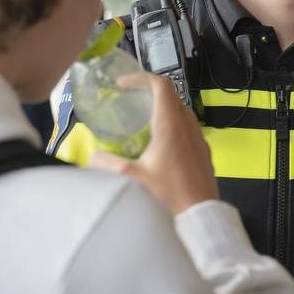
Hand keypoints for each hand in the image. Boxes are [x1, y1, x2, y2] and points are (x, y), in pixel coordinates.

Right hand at [88, 73, 217, 214]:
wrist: (199, 214)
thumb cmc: (168, 194)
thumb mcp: (131, 178)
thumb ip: (106, 164)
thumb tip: (91, 155)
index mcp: (171, 124)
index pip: (161, 85)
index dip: (141, 78)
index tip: (123, 84)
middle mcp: (188, 125)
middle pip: (170, 94)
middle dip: (149, 91)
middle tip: (129, 99)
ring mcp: (198, 137)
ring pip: (181, 110)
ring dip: (162, 107)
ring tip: (142, 119)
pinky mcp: (203, 150)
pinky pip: (188, 127)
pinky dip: (173, 123)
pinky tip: (159, 142)